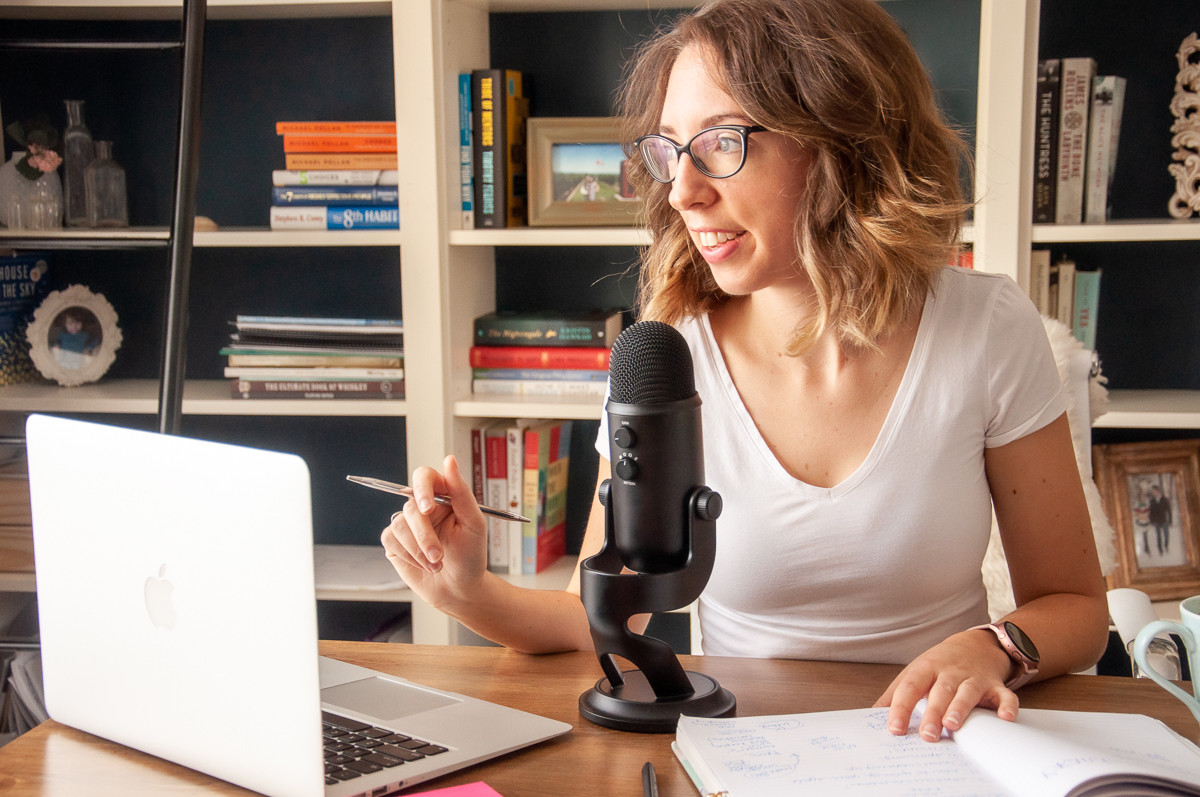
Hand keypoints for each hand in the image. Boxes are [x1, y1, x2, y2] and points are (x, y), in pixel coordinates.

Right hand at [379, 455, 488, 607]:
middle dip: (424, 535)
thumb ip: (461, 492)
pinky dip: (408, 555)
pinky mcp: (395, 541)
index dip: (422, 489)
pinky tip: (423, 564)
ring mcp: (407, 524)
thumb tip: (449, 461)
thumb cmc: (470, 556)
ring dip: (418, 549)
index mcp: (443, 496)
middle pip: (411, 507)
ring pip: (399, 525)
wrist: (459, 589)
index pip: (424, 477)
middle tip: (438, 554)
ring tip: (436, 563)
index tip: (427, 508)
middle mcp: (423, 508)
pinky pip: (391, 540)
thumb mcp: (474, 524)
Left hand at [874, 629, 1018, 740]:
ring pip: (967, 692)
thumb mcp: (914, 673)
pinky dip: (1007, 706)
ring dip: (960, 708)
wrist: (976, 644)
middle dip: (932, 713)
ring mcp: (973, 677)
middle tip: (927, 736)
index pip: (910, 687)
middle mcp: (949, 672)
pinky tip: (1005, 718)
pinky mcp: (995, 685)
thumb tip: (870, 715)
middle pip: (939, 692)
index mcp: (926, 669)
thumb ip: (895, 694)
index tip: (895, 729)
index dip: (901, 707)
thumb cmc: (940, 664)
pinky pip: (1004, 695)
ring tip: (952, 725)